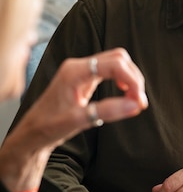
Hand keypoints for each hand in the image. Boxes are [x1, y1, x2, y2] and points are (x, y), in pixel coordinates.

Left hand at [0, 48, 147, 191]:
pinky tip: (125, 95)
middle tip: (139, 102)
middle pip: (118, 58)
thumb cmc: (49, 127)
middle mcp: (78, 66)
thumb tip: (135, 105)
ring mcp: (81, 70)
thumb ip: (108, 111)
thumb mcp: (79, 121)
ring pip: (116, 63)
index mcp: (75, 71)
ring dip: (130, 79)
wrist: (33, 132)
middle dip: (134, 78)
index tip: (140, 100)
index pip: (114, 64)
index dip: (132, 80)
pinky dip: (122, 81)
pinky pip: (109, 71)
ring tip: (134, 100)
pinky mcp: (84, 78)